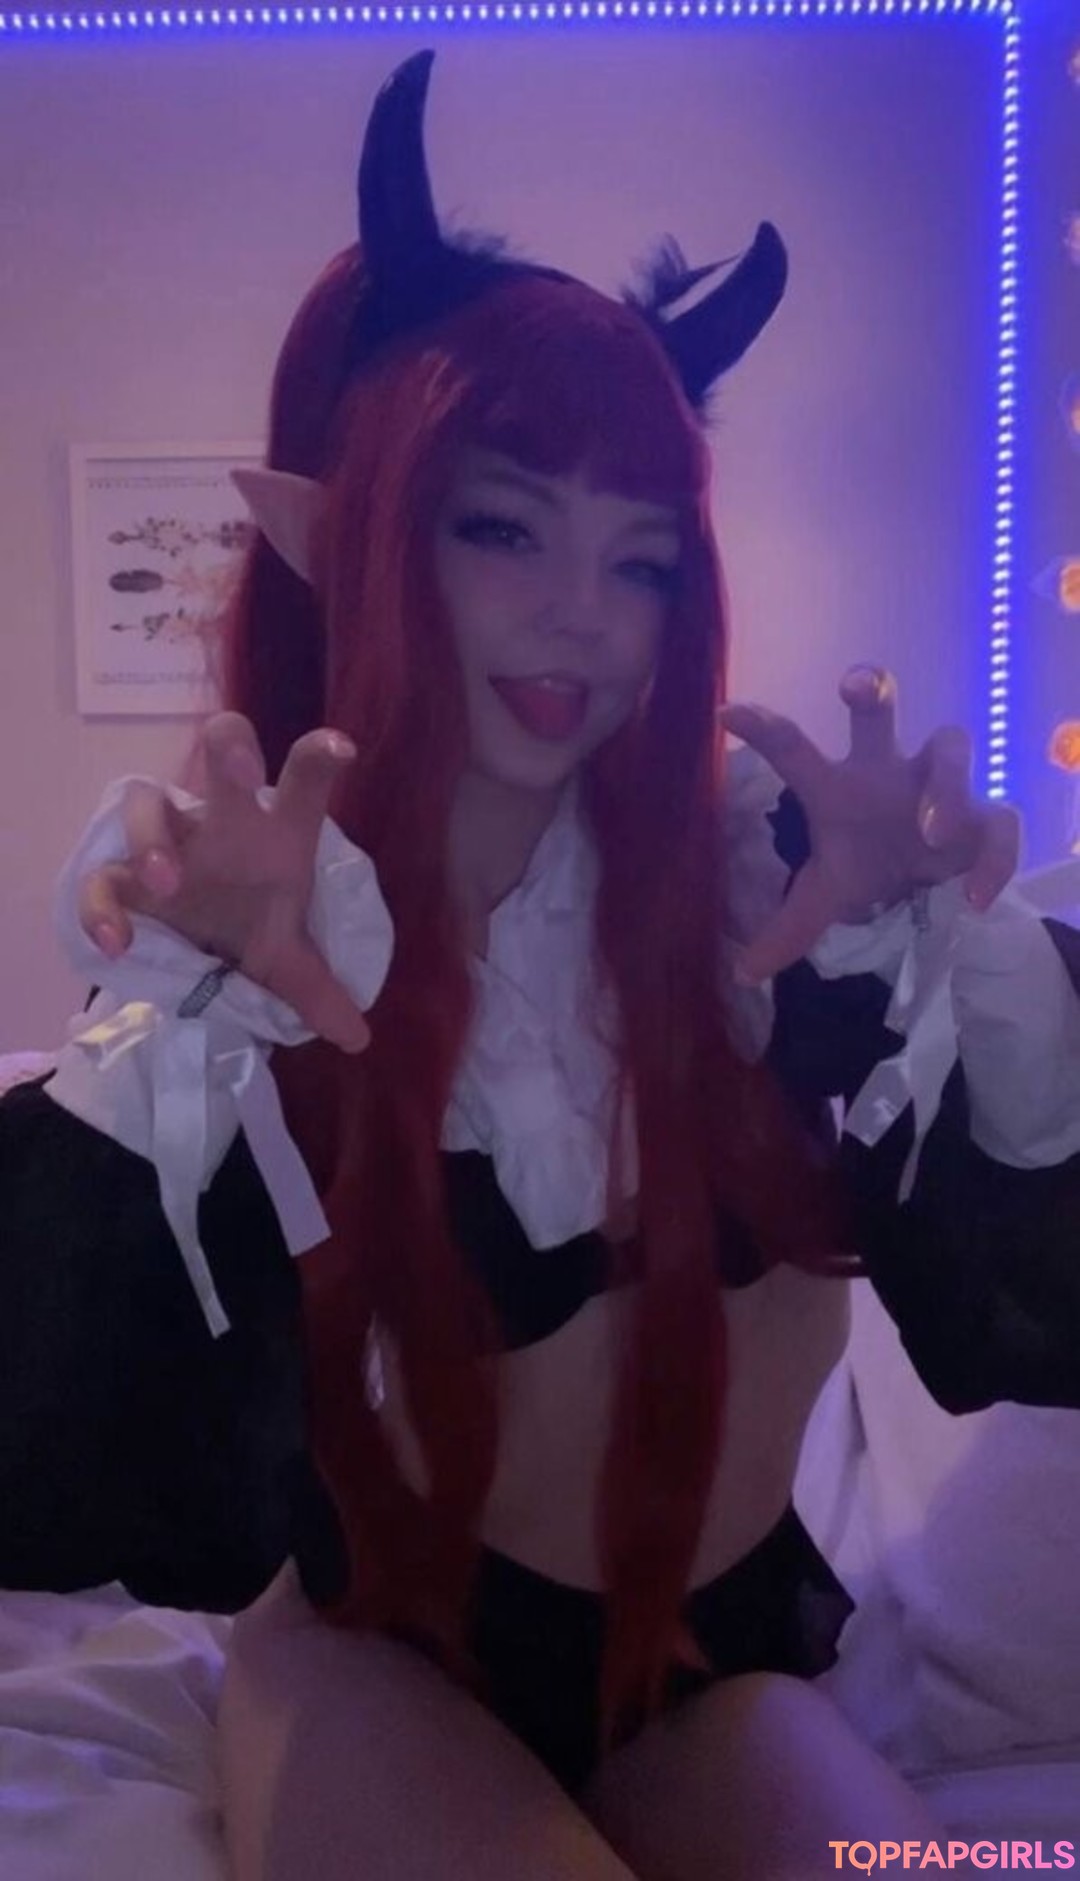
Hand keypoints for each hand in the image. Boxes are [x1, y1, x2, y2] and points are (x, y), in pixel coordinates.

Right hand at [77, 711, 371, 1053]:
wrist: (202, 941)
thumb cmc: (251, 920)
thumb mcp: (287, 958)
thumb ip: (317, 990)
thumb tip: (356, 1039)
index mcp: (274, 831)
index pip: (301, 784)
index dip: (317, 760)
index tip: (341, 749)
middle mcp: (220, 822)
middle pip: (220, 750)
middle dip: (228, 748)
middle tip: (240, 773)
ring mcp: (167, 841)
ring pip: (146, 802)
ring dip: (152, 836)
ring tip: (167, 884)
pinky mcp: (123, 878)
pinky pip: (100, 877)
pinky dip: (101, 906)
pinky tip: (117, 945)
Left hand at [720, 665, 1021, 983]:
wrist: (924, 874)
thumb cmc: (868, 859)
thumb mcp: (827, 895)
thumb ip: (791, 928)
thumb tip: (743, 975)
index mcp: (838, 786)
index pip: (795, 751)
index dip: (765, 730)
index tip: (728, 713)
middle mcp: (887, 771)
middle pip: (880, 712)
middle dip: (871, 688)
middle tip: (852, 688)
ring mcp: (938, 785)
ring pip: (951, 747)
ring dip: (945, 784)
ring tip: (931, 833)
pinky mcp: (984, 817)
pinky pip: (1000, 821)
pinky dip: (993, 858)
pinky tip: (975, 898)